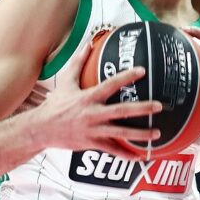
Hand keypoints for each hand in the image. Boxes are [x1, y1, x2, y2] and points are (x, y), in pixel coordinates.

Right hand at [34, 43, 162, 157]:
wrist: (41, 129)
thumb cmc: (55, 105)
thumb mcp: (66, 82)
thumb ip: (78, 62)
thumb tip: (88, 43)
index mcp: (88, 97)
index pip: (110, 84)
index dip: (126, 77)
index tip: (142, 71)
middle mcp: (92, 114)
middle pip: (121, 111)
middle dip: (141, 108)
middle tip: (159, 106)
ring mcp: (93, 130)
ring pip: (120, 133)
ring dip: (140, 135)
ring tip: (157, 134)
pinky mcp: (91, 144)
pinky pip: (112, 150)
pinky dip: (126, 155)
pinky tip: (140, 157)